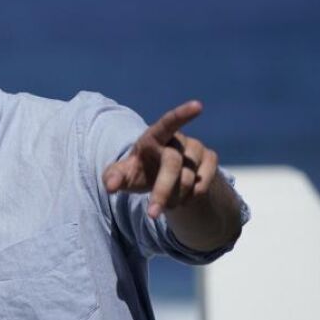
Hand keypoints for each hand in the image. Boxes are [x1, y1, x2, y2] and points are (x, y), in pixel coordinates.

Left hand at [102, 100, 219, 218]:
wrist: (163, 181)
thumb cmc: (139, 171)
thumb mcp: (123, 174)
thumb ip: (113, 177)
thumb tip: (109, 186)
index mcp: (154, 137)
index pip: (168, 122)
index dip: (182, 114)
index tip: (199, 106)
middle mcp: (178, 139)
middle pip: (172, 165)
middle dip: (162, 191)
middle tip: (152, 214)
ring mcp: (196, 149)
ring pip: (189, 179)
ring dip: (174, 198)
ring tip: (165, 201)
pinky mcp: (210, 160)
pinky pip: (204, 184)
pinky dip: (191, 197)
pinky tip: (183, 197)